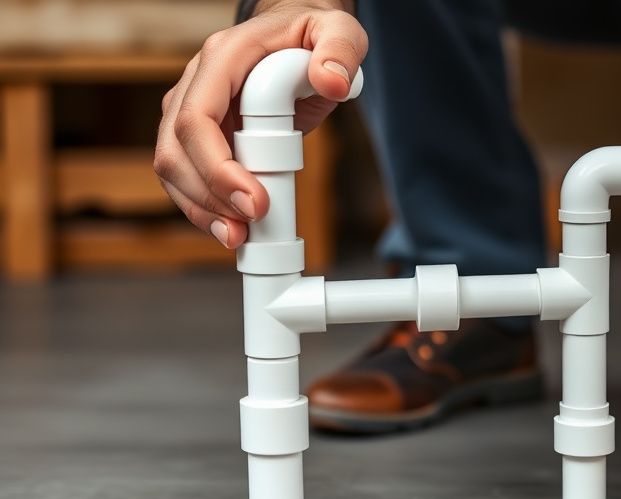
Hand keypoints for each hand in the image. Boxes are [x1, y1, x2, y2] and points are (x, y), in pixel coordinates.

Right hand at [154, 0, 366, 247]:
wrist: (295, 39)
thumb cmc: (313, 35)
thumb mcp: (339, 31)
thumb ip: (341, 50)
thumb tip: (333, 81)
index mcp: (223, 57)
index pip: (198, 117)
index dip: (219, 167)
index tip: (257, 202)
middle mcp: (196, 83)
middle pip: (176, 150)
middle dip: (208, 198)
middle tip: (246, 231)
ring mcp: (190, 110)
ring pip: (173, 168)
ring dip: (200, 210)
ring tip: (238, 239)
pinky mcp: (198, 136)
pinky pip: (187, 177)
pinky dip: (204, 208)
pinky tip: (231, 231)